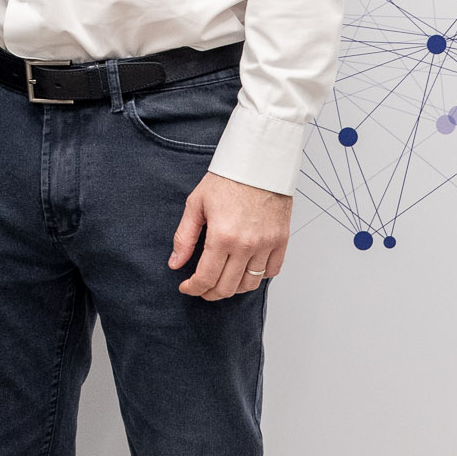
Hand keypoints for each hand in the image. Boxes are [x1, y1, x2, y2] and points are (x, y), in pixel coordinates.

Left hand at [169, 172, 290, 300]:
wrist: (259, 162)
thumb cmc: (228, 178)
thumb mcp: (196, 204)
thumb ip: (184, 237)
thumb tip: (175, 263)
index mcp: (222, 236)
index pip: (206, 278)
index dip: (193, 288)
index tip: (187, 287)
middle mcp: (246, 244)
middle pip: (228, 287)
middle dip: (210, 293)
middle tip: (202, 288)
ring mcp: (266, 244)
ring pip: (250, 283)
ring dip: (234, 288)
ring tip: (223, 281)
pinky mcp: (281, 240)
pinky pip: (272, 271)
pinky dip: (259, 276)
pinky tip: (246, 269)